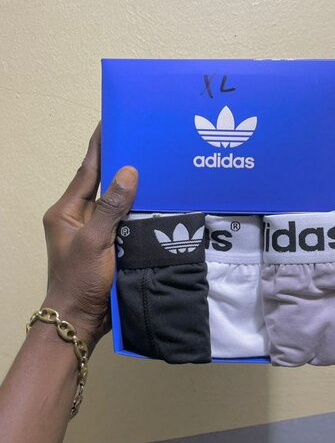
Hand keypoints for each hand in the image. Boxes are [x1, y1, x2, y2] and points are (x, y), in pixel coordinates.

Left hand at [41, 124, 137, 348]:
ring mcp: (96, 232)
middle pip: (103, 184)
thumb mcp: (93, 241)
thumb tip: (129, 172)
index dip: (100, 147)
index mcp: (67, 211)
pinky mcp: (110, 246)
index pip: (87, 171)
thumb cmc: (78, 280)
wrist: (80, 319)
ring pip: (117, 203)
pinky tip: (158, 202)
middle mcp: (80, 217)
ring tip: (156, 166)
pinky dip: (140, 211)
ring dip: (134, 188)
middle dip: (121, 164)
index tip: (111, 122)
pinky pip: (127, 222)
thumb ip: (111, 207)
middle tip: (144, 141)